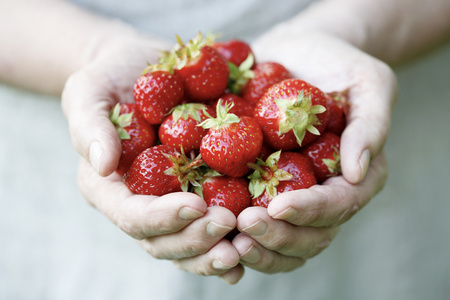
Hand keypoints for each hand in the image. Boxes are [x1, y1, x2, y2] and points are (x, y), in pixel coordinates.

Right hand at [63, 38, 242, 281]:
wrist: (145, 71)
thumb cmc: (111, 79)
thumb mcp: (88, 92)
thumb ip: (89, 126)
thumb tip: (103, 165)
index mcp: (110, 189)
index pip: (132, 217)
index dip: (162, 218)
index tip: (196, 205)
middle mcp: (142, 204)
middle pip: (164, 242)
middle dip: (196, 240)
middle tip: (228, 224)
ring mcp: (172, 203)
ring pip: (191, 245)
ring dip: (218, 252)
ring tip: (247, 244)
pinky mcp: (200, 192)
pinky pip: (215, 225)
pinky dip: (236, 238)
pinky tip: (259, 238)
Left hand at [231, 30, 395, 273]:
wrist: (299, 53)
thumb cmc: (339, 64)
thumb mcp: (369, 82)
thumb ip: (371, 125)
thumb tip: (357, 172)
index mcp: (353, 178)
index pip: (338, 206)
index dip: (309, 212)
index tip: (277, 206)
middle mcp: (323, 196)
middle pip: (308, 237)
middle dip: (277, 237)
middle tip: (244, 226)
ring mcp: (291, 195)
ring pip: (280, 242)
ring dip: (254, 247)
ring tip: (225, 237)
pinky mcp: (259, 186)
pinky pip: (249, 219)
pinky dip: (231, 231)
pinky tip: (207, 225)